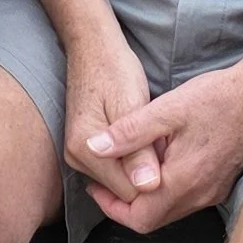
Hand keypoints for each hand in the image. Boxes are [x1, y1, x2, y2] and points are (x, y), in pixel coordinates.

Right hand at [62, 24, 162, 220]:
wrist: (94, 49)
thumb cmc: (115, 71)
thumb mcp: (132, 107)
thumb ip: (139, 150)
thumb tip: (149, 186)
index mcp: (86, 150)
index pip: (129, 192)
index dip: (155, 176)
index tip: (166, 148)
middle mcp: (76, 158)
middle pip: (123, 190)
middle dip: (148, 172)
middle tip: (160, 139)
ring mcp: (78, 156)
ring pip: (121, 181)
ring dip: (141, 165)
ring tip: (150, 136)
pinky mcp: (85, 151)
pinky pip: (115, 170)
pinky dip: (133, 160)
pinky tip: (141, 138)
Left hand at [78, 61, 242, 230]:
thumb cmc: (217, 98)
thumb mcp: (166, 109)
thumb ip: (129, 132)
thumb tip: (94, 148)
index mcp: (183, 182)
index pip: (139, 219)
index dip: (111, 207)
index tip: (95, 186)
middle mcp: (200, 195)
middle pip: (153, 219)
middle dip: (125, 204)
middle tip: (106, 179)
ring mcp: (214, 192)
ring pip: (170, 209)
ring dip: (147, 196)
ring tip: (131, 166)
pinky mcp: (221, 184)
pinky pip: (186, 199)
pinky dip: (167, 189)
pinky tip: (161, 161)